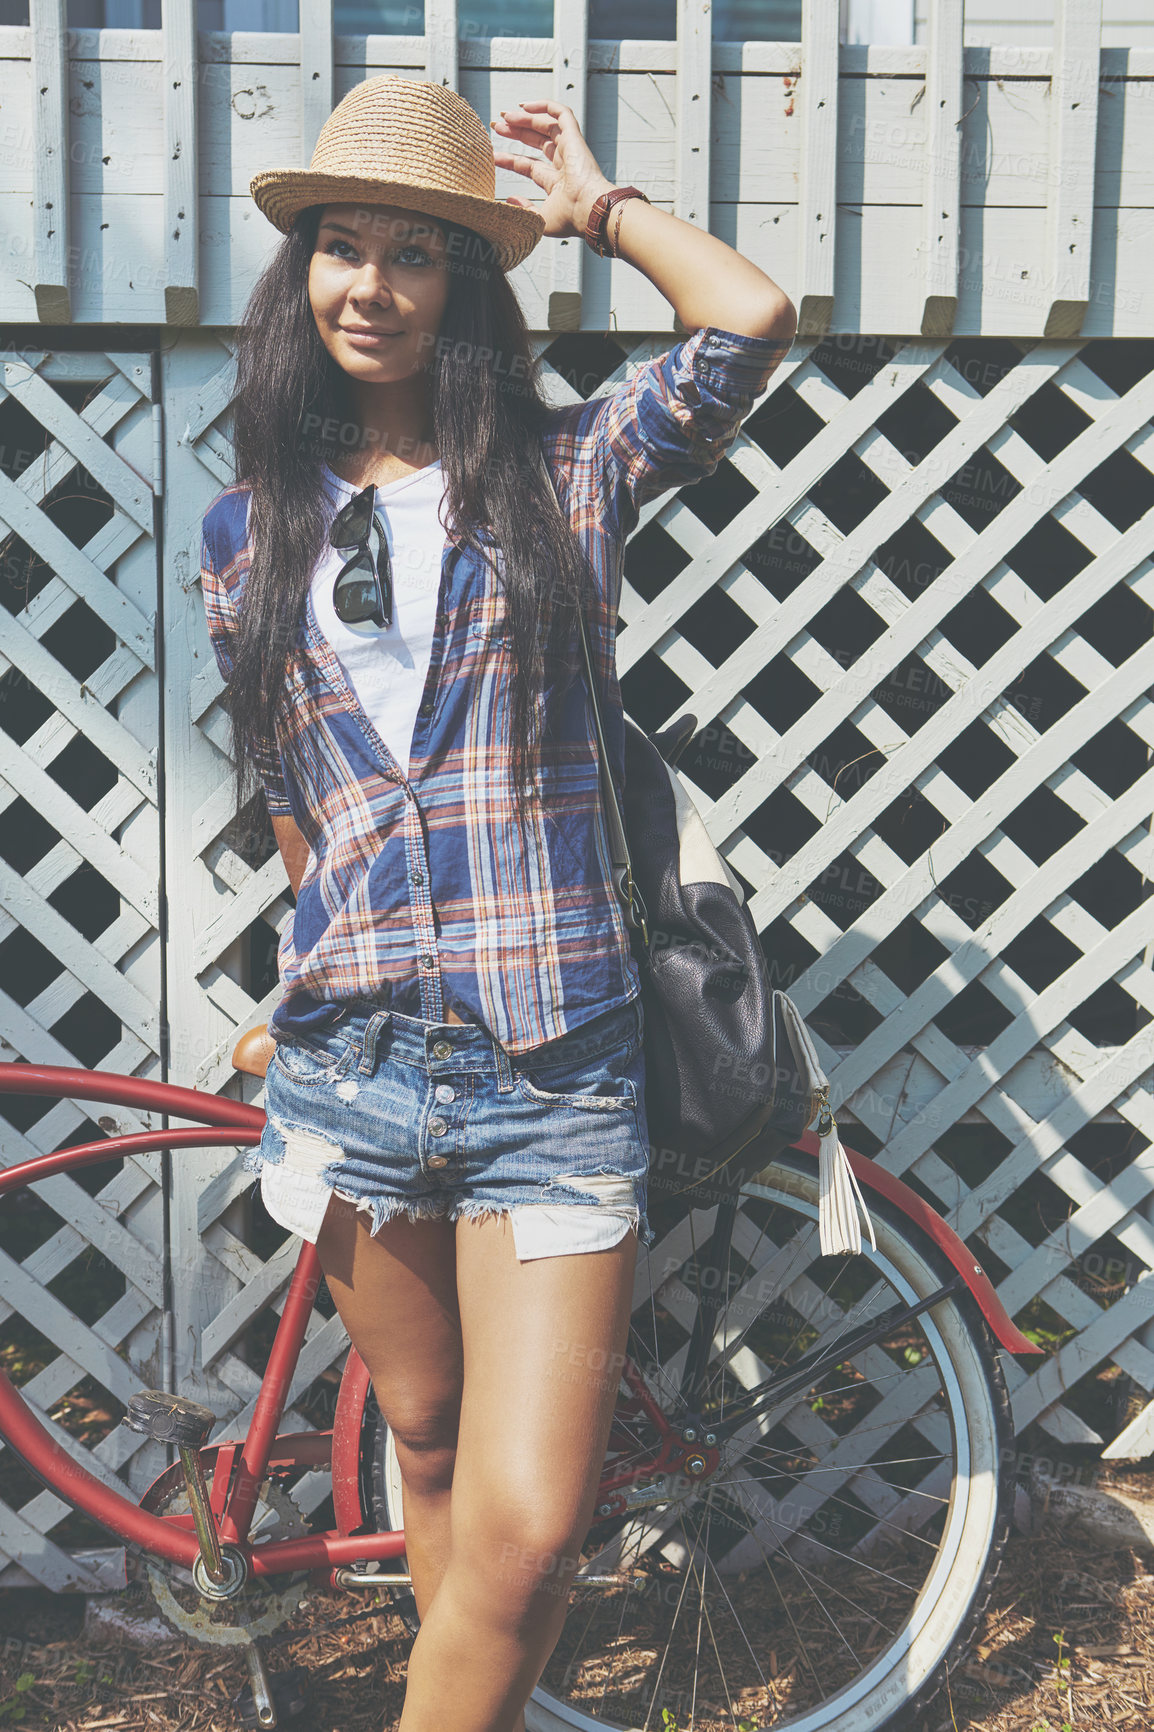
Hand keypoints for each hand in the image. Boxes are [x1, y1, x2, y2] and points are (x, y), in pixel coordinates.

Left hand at [490, 100, 614, 240]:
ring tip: (504, 117)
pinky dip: (545, 106)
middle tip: (497, 127)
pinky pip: (561, 113)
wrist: (589, 210)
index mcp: (557, 184)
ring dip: (524, 119)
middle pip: (536, 141)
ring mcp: (570, 150)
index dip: (510, 160)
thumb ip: (523, 210)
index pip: (529, 166)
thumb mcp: (538, 220)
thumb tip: (510, 201)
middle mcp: (564, 164)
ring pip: (545, 125)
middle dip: (516, 132)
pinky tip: (524, 106)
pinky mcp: (575, 137)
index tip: (493, 155)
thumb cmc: (570, 219)